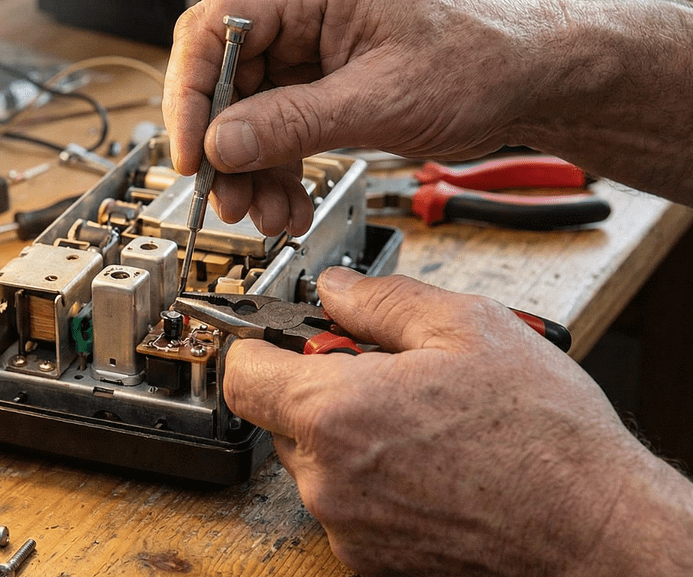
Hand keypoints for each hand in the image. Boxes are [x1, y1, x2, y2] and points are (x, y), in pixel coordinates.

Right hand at [163, 0, 692, 228]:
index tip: (191, 154)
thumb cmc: (481, 60)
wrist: (533, 81)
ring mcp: (310, 48)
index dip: (190, 95)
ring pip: (247, 113)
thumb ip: (292, 124)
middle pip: (224, 78)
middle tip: (227, 199)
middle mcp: (302, 10)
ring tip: (267, 213)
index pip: (213, 29)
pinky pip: (278, 129)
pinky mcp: (322, 84)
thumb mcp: (379, 100)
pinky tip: (288, 204)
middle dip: (224, 148)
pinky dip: (278, 170)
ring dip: (251, 170)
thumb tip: (220, 146)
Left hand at [222, 267, 692, 575]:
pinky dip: (371, 476)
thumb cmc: (543, 438)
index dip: (259, 343)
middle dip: (320, 386)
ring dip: (349, 432)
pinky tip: (428, 461)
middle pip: (281, 415)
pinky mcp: (368, 558)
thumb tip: (336, 288)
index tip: (282, 335)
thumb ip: (381, 300)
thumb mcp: (466, 328)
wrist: (594, 530)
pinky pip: (347, 500)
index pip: (242, 371)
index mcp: (334, 414)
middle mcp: (327, 480)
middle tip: (386, 372)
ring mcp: (347, 525)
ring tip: (422, 420)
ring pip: (316, 459)